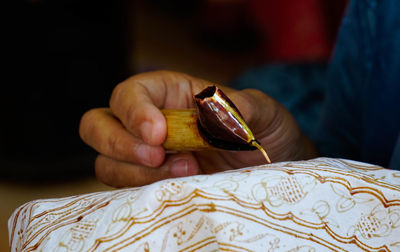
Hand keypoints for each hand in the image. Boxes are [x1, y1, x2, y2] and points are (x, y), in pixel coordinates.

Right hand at [79, 71, 316, 186]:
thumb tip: (206, 108)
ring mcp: (148, 156)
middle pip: (98, 125)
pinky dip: (143, 192)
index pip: (130, 93)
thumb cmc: (266, 132)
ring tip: (188, 172)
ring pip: (107, 162)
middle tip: (158, 157)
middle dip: (119, 143)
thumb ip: (239, 107)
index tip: (159, 135)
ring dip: (137, 173)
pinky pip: (126, 190)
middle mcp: (151, 122)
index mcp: (171, 94)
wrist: (274, 168)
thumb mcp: (263, 113)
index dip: (134, 111)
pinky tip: (178, 189)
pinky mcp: (153, 184)